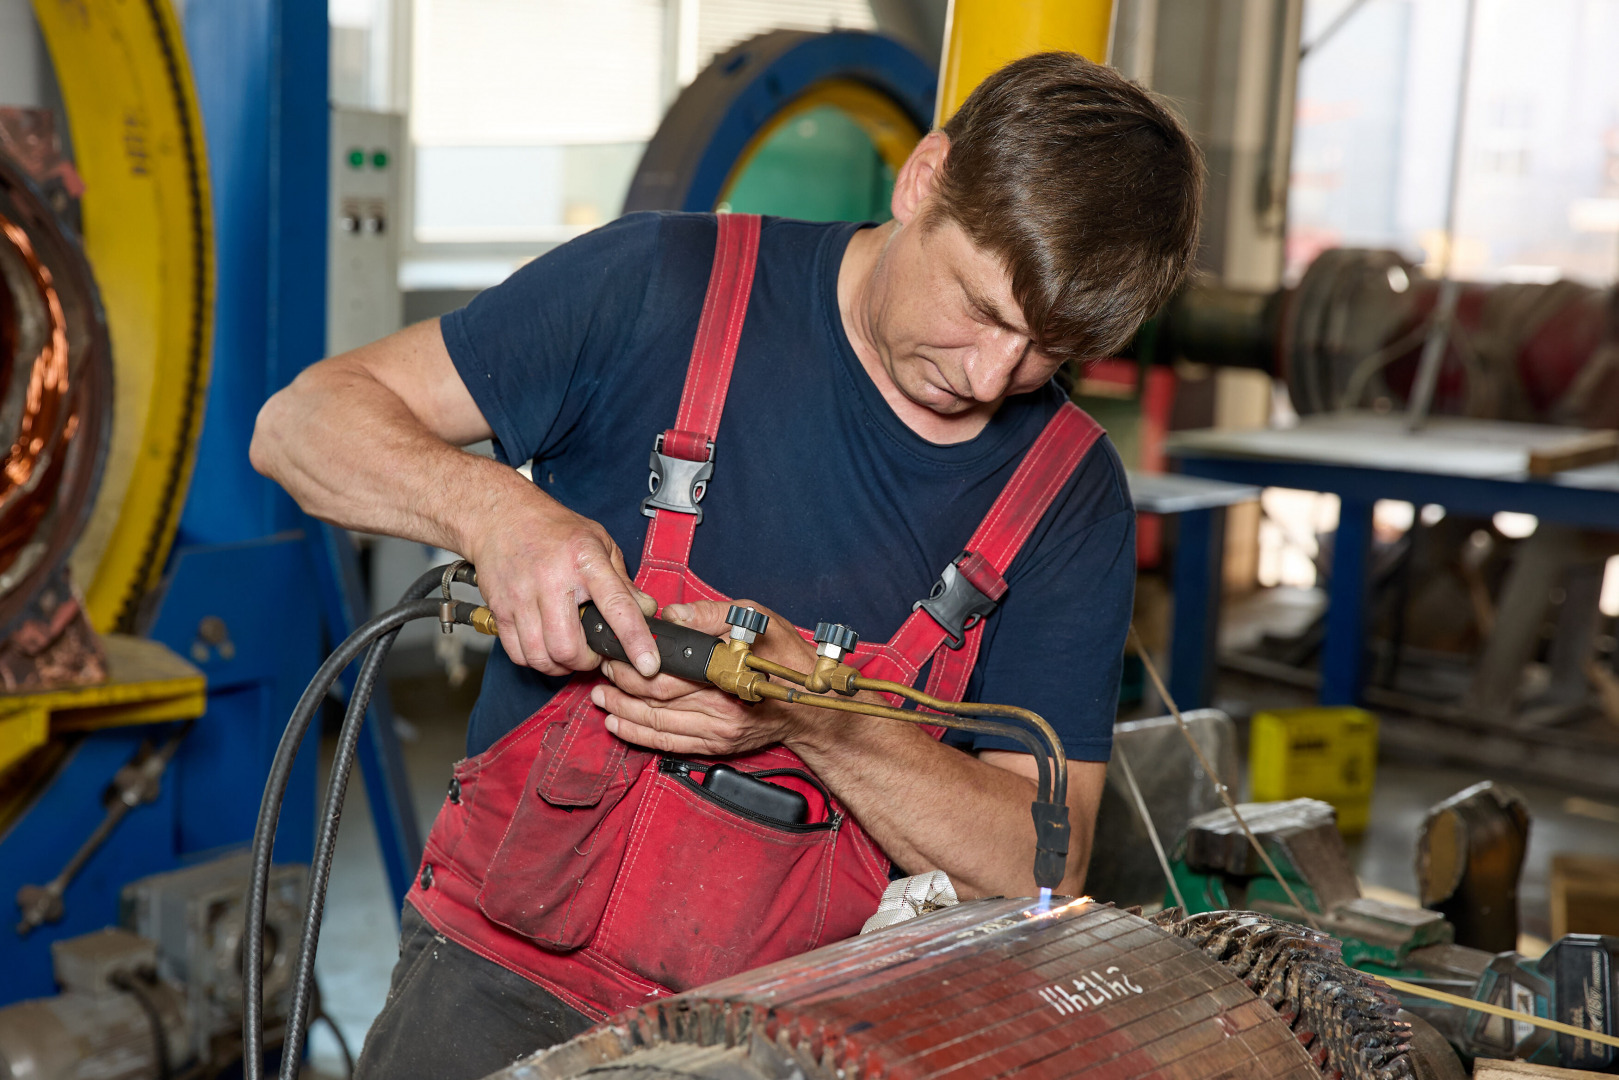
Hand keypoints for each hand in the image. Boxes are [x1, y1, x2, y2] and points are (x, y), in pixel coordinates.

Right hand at [462, 482, 658, 676]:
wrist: (502, 515)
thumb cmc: (554, 529)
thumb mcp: (599, 542)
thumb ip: (622, 580)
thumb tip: (646, 610)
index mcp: (585, 560)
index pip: (616, 605)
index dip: (634, 639)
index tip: (648, 664)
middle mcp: (551, 580)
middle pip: (568, 647)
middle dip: (586, 661)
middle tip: (593, 652)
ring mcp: (521, 596)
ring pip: (541, 657)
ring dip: (560, 665)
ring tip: (569, 651)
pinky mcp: (500, 608)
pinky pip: (518, 654)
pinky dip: (536, 660)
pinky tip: (545, 647)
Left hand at [592, 599, 821, 755]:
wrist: (812, 708)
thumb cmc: (786, 658)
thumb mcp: (756, 620)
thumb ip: (711, 614)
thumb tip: (671, 614)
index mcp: (726, 676)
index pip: (667, 674)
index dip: (633, 666)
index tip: (614, 652)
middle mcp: (719, 710)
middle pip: (655, 701)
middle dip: (621, 686)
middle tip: (602, 671)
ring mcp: (717, 733)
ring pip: (656, 725)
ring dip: (622, 712)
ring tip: (601, 698)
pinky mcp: (716, 746)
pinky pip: (668, 744)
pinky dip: (638, 735)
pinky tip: (618, 724)